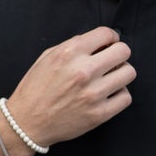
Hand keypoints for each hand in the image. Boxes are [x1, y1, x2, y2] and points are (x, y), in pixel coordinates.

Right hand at [5, 26, 134, 146]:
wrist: (27, 122)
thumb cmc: (35, 89)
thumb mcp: (48, 57)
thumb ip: (73, 45)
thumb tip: (99, 42)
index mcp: (70, 52)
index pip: (107, 34)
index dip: (110, 38)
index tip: (108, 44)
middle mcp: (84, 70)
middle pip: (123, 51)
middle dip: (119, 54)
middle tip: (112, 61)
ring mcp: (93, 93)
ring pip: (129, 73)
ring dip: (121, 74)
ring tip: (110, 79)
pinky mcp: (99, 114)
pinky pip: (126, 97)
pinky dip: (120, 95)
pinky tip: (108, 95)